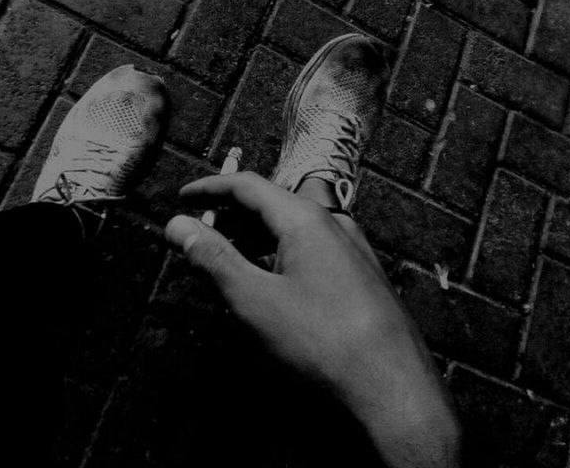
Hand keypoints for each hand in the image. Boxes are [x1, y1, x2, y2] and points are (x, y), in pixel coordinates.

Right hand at [165, 172, 459, 467]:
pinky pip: (311, 248)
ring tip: (226, 256)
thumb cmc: (321, 339)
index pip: (248, 185)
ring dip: (254, 236)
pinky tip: (267, 277)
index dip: (209, 188)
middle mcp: (333, 223)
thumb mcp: (253, 298)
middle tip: (198, 233)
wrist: (392, 383)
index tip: (181, 198)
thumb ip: (213, 257)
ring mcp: (351, 247)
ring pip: (292, 228)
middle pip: (271, 205)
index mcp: (306, 218)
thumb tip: (177, 225)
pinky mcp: (359, 272)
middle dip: (230, 216)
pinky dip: (279, 253)